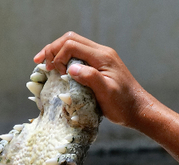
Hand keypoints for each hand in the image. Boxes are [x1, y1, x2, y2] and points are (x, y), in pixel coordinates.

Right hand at [34, 32, 153, 127]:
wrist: (139, 110)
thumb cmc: (123, 104)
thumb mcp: (106, 92)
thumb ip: (90, 77)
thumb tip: (70, 68)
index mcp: (102, 57)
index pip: (73, 45)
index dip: (57, 55)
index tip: (52, 71)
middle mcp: (102, 53)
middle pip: (71, 40)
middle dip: (53, 49)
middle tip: (39, 62)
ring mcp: (101, 58)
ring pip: (75, 45)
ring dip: (58, 52)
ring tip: (45, 64)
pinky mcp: (100, 66)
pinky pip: (79, 55)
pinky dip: (66, 59)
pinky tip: (59, 69)